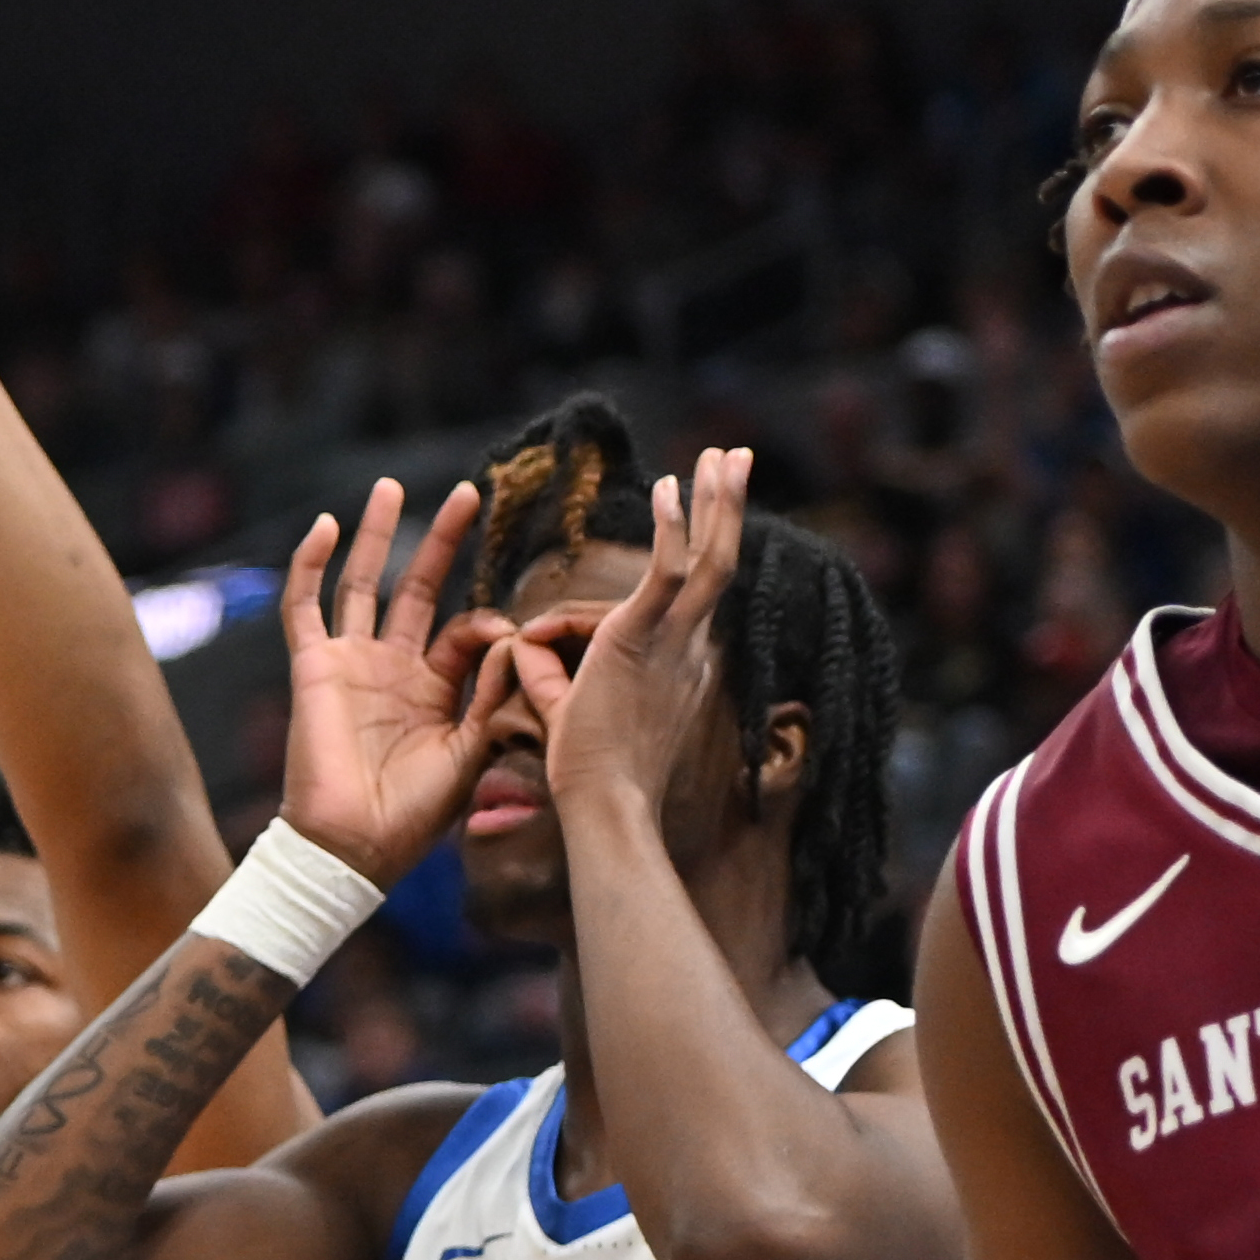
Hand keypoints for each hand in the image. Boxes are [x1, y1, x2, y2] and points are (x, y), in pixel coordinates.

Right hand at [275, 476, 522, 880]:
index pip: (465, 631)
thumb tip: (513, 637)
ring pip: (362, 584)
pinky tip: (324, 525)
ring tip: (390, 487)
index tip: (512, 630)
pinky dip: (310, 565)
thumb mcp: (471, 751)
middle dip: (441, 541)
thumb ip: (493, 693)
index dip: (490, 622)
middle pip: (417, 588)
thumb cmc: (413, 815)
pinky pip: (304, 607)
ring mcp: (350, 664)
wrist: (354, 847)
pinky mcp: (313, 667)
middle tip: (469, 493)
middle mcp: (391, 669)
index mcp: (432, 691)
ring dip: (375, 535)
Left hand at [529, 450, 755, 840]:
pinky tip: (670, 486)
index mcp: (682, 663)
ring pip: (712, 559)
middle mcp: (692, 648)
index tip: (621, 556)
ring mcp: (675, 644)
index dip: (663, 562)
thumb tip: (522, 644)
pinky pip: (668, 572)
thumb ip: (549, 676)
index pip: (677, 598)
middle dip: (726, 506)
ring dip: (716, 502)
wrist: (603, 805)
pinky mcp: (644, 639)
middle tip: (736, 459)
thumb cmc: (588, 774)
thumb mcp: (569, 710)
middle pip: (720, 563)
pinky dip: (671, 528)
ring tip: (726, 455)